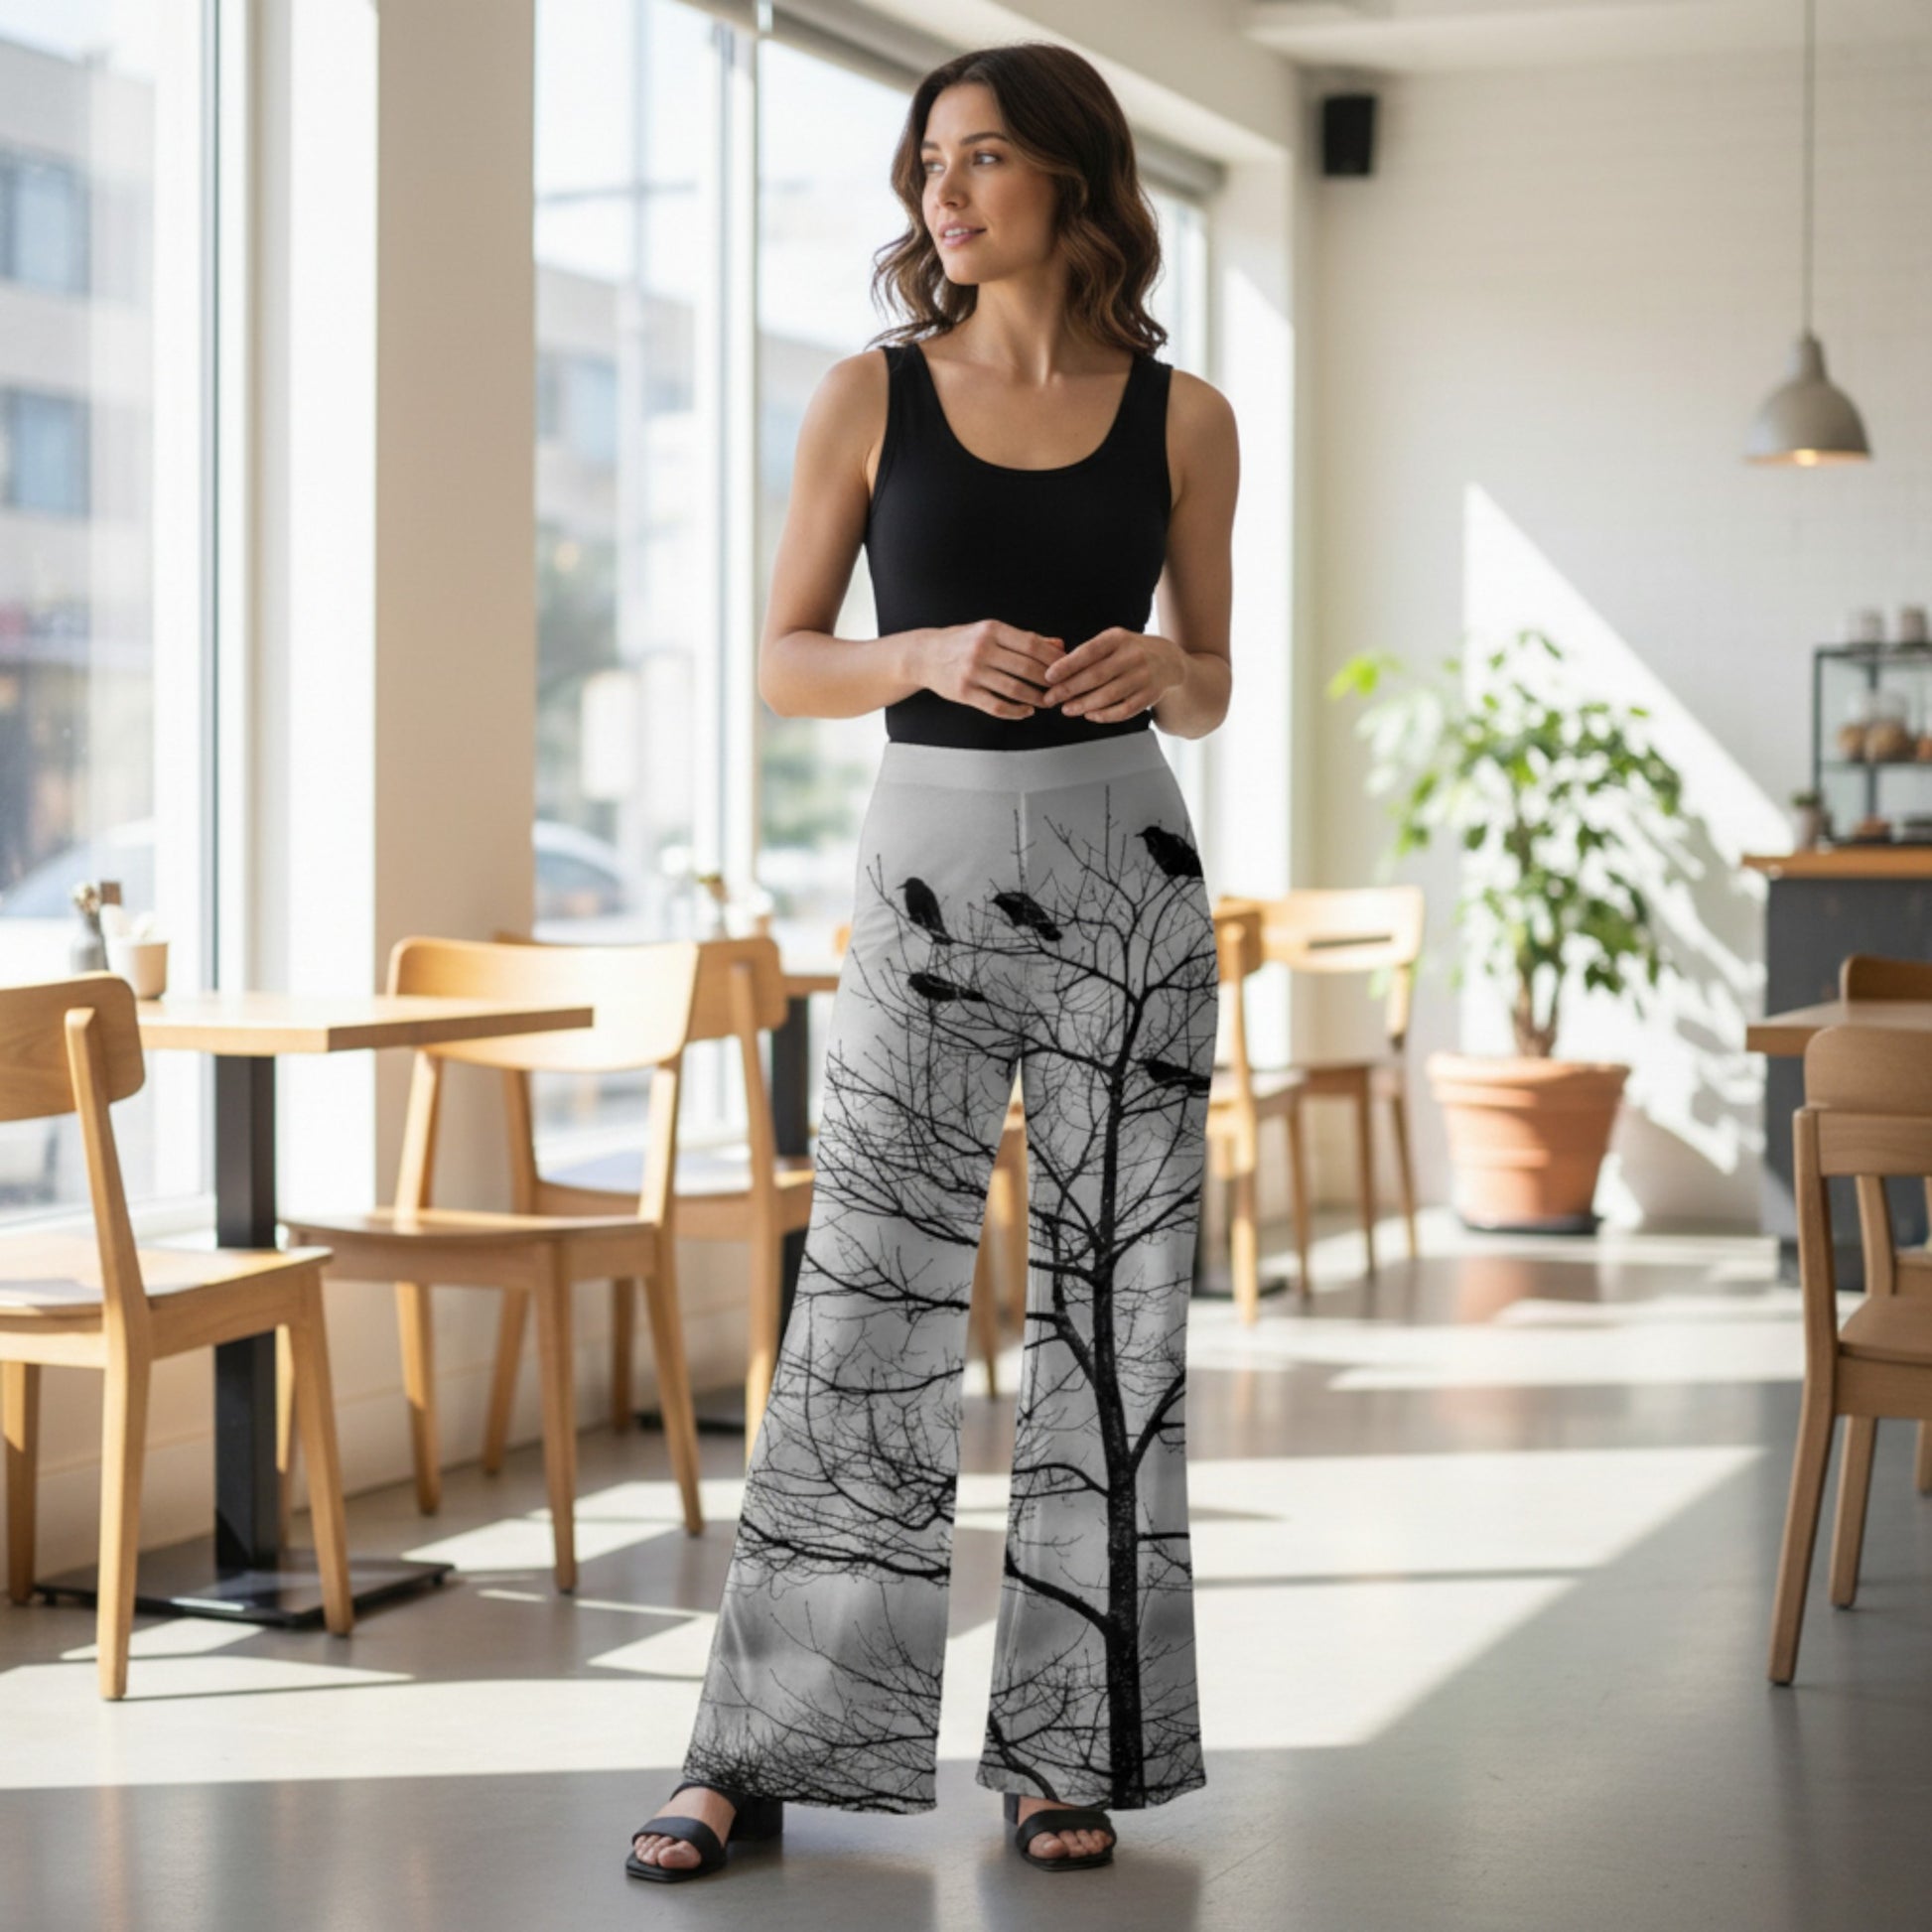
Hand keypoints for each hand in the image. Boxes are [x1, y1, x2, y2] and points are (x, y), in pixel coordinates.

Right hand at [918, 621, 1065, 717]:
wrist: (925, 655)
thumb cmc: (963, 642)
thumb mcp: (991, 632)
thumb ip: (1025, 638)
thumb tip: (1059, 645)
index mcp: (992, 630)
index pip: (1032, 645)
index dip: (1053, 658)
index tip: (1068, 668)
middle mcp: (982, 649)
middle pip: (1027, 668)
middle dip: (1049, 681)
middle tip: (1062, 688)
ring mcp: (972, 672)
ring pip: (1014, 689)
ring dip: (1036, 698)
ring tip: (1047, 701)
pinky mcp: (965, 693)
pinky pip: (997, 706)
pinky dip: (1016, 711)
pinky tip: (1026, 711)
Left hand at [1041, 627, 1184, 722]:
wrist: (1167, 660)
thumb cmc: (1128, 652)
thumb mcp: (1112, 642)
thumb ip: (1088, 653)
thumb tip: (1055, 673)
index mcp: (1118, 638)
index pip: (1089, 651)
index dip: (1067, 665)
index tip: (1048, 677)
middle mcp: (1133, 655)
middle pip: (1096, 676)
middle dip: (1069, 689)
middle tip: (1050, 698)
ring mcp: (1143, 676)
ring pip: (1109, 695)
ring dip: (1084, 705)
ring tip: (1066, 709)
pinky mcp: (1150, 695)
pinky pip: (1124, 710)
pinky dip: (1104, 715)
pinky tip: (1090, 715)